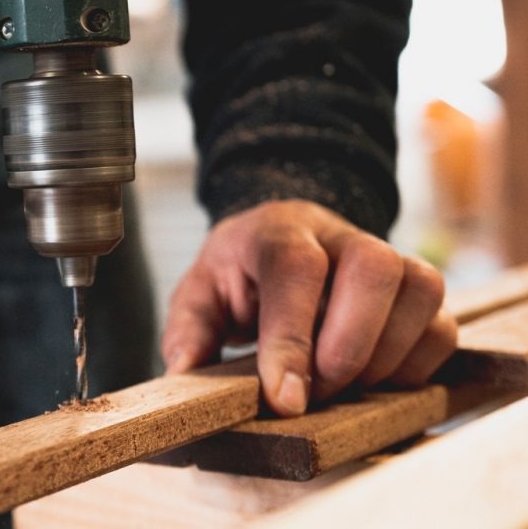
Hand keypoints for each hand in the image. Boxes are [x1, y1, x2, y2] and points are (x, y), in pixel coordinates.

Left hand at [161, 199, 457, 416]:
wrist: (281, 240)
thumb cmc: (239, 275)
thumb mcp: (199, 294)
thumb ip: (189, 330)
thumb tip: (188, 372)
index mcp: (278, 231)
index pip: (294, 268)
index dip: (292, 337)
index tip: (286, 399)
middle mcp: (340, 235)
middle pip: (374, 267)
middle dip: (348, 346)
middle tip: (317, 391)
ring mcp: (389, 257)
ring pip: (420, 290)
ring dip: (385, 357)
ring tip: (342, 385)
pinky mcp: (418, 292)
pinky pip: (442, 326)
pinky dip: (414, 365)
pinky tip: (374, 379)